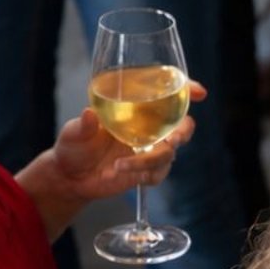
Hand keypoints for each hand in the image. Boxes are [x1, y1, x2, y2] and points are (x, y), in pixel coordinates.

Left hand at [50, 81, 205, 202]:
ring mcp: (150, 149)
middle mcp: (147, 127)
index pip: (166, 94)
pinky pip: (159, 173)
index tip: (199, 92)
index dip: (185, 90)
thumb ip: (82, 126)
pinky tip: (125, 175)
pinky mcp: (148, 170)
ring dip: (149, 160)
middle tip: (172, 140)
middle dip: (183, 131)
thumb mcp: (72, 133)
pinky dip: (145, 175)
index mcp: (134, 108)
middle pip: (182, 124)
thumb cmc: (73, 148)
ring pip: (169, 153)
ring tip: (120, 166)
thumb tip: (88, 115)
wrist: (70, 178)